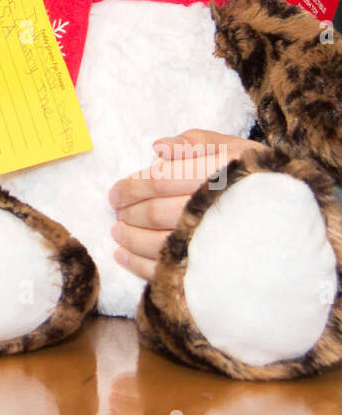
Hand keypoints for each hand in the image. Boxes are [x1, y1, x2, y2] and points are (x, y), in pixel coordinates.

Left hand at [108, 129, 267, 282]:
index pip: (160, 180)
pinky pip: (168, 271)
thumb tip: (158, 147)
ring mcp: (213, 244)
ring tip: (118, 233)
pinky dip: (139, 266)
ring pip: (159, 244)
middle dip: (130, 213)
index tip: (115, 192)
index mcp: (215, 175)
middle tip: (116, 212)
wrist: (298, 217)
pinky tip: (123, 258)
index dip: (131, 187)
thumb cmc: (258, 176)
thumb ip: (195, 143)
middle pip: (157, 213)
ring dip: (130, 239)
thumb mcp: (234, 147)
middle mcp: (213, 210)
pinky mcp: (212, 270)